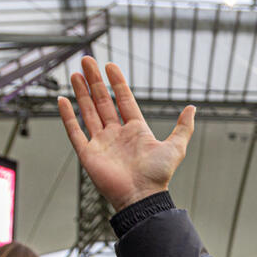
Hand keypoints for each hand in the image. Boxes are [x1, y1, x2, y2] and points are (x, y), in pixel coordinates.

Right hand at [58, 58, 194, 210]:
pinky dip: (68, 116)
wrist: (141, 197)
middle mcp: (117, 134)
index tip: (110, 66)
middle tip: (87, 60)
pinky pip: (75, 131)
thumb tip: (192, 108)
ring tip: (76, 74)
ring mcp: (101, 143)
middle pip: (103, 101)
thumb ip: (183, 127)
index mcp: (135, 130)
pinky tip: (63, 100)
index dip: (117, 82)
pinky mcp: (88, 153)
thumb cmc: (158, 176)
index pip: (123, 100)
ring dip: (81, 93)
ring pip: (88, 112)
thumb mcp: (176, 147)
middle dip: (95, 81)